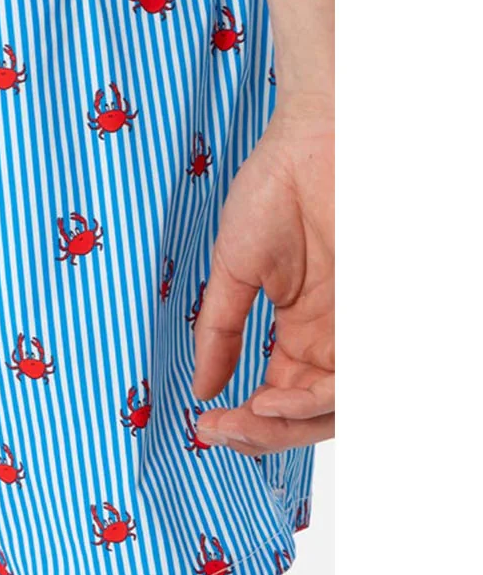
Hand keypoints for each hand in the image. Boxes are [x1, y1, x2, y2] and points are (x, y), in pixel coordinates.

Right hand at [192, 90, 333, 454]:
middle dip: (264, 433)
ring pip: (333, 407)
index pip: (277, 397)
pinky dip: (314, 400)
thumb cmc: (273, 190)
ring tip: (249, 414)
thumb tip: (201, 386)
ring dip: (288, 423)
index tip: (203, 423)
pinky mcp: (374, 319)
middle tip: (222, 430)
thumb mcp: (232, 267)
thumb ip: (217, 328)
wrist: (315, 141)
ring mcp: (354, 330)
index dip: (243, 421)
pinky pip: (353, 380)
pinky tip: (274, 398)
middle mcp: (331, 340)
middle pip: (306, 413)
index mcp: (299, 332)